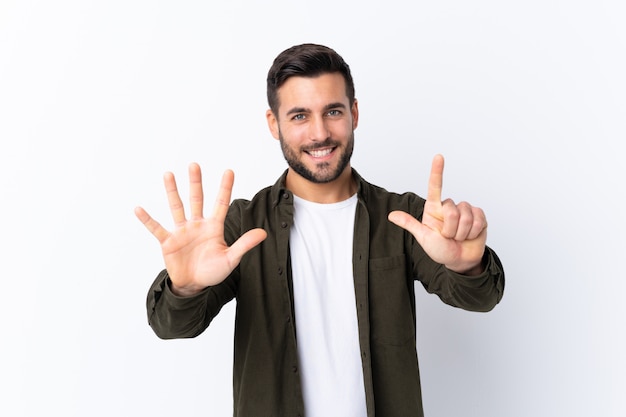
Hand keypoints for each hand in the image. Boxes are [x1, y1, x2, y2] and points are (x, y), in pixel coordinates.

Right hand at [135, 164, 266, 294]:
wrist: (194, 285)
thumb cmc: (213, 271)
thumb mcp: (231, 259)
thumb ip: (244, 244)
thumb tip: (263, 233)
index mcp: (213, 227)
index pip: (221, 203)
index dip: (225, 188)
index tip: (229, 171)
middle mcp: (197, 224)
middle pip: (196, 199)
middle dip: (196, 182)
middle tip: (194, 165)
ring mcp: (181, 231)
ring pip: (177, 207)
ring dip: (172, 191)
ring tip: (168, 174)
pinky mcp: (168, 242)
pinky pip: (157, 228)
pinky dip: (147, 220)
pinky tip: (139, 208)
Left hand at [388, 155, 486, 274]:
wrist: (460, 261)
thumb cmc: (440, 249)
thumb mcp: (423, 238)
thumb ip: (410, 224)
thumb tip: (391, 215)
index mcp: (434, 209)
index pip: (435, 187)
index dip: (437, 172)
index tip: (438, 156)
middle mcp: (449, 207)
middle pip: (452, 210)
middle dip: (450, 229)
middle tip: (448, 237)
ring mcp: (465, 210)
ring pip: (466, 216)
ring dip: (462, 232)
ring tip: (458, 237)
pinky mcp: (479, 216)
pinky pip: (478, 220)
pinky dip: (473, 232)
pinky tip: (470, 236)